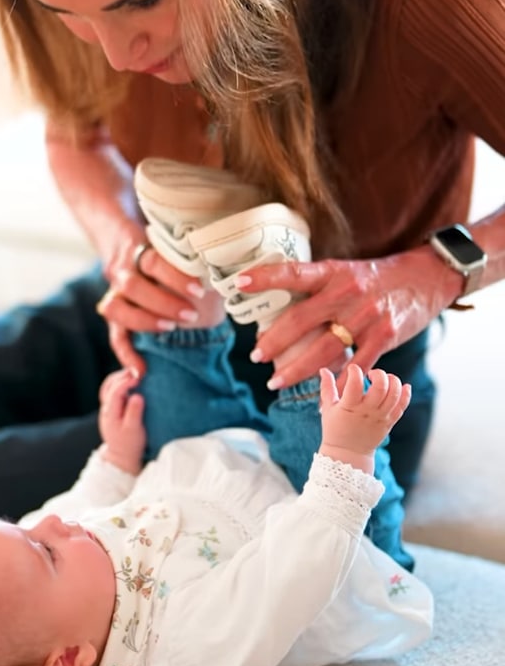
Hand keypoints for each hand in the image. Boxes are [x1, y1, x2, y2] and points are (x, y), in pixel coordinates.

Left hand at [98, 368, 145, 474]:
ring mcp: (108, 406)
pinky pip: (112, 389)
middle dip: (122, 375)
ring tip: (134, 373)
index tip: (139, 377)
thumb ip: (134, 412)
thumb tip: (137, 395)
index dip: (126, 382)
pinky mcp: (112, 407)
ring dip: (120, 376)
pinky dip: (120, 381)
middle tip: (138, 370)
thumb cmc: (130, 443)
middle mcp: (106, 408)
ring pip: (109, 385)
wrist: (122, 455)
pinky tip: (130, 380)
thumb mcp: (134, 430)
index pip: (115, 391)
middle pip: (109, 385)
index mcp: (110, 413)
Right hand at [99, 232, 207, 372]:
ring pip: (115, 308)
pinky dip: (126, 354)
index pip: (152, 262)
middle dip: (163, 302)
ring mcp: (116, 295)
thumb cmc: (177, 263)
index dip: (174, 277)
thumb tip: (232, 272)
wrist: (149, 264)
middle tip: (191, 315)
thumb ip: (202, 264)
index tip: (199, 290)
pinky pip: (115, 337)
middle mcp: (124, 273)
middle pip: (131, 285)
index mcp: (143, 253)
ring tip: (169, 328)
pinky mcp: (117, 318)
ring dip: (144, 320)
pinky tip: (140, 370)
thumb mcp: (189, 259)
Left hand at [243, 246, 460, 387]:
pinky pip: (355, 367)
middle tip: (255, 356)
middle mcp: (348, 293)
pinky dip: (336, 384)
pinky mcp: (384, 337)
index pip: (294, 273)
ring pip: (323, 350)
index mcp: (334, 273)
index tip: (239, 282)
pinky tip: (320, 395)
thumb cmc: (377, 276)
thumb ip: (318, 286)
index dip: (266, 277)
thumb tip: (278, 303)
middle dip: (273, 341)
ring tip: (275, 381)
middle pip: (301, 320)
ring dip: (296, 369)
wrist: (427, 277)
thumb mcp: (346, 271)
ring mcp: (366, 317)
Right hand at [319, 364, 411, 467]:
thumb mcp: (328, 408)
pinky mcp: (389, 422)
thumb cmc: (335, 429)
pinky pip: (402, 406)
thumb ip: (327, 387)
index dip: (355, 371)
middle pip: (381, 386)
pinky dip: (406, 394)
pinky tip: (404, 386)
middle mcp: (367, 411)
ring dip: (393, 381)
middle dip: (378, 374)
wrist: (348, 453)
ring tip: (385, 379)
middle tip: (372, 374)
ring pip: (394, 394)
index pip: (355, 382)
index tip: (353, 370)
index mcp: (350, 406)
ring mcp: (380, 417)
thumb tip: (324, 369)